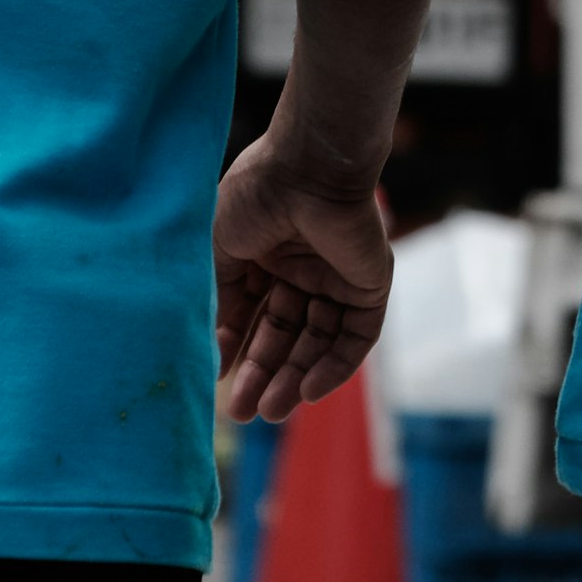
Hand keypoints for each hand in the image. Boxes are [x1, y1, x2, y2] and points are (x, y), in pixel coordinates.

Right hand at [213, 138, 395, 423]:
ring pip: (317, 342)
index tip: (216, 380)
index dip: (236, 349)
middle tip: (242, 413)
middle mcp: (302, 269)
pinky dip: (335, 366)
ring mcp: (337, 278)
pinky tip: (309, 391)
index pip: (252, 316)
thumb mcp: (218, 250)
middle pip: (284, 335)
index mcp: (265, 256)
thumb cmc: (256, 197)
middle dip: (263, 374)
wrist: (307, 168)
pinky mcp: (370, 285)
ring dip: (295, 377)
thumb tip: (212, 353)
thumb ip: (217, 300)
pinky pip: (355, 336)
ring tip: (270, 412)